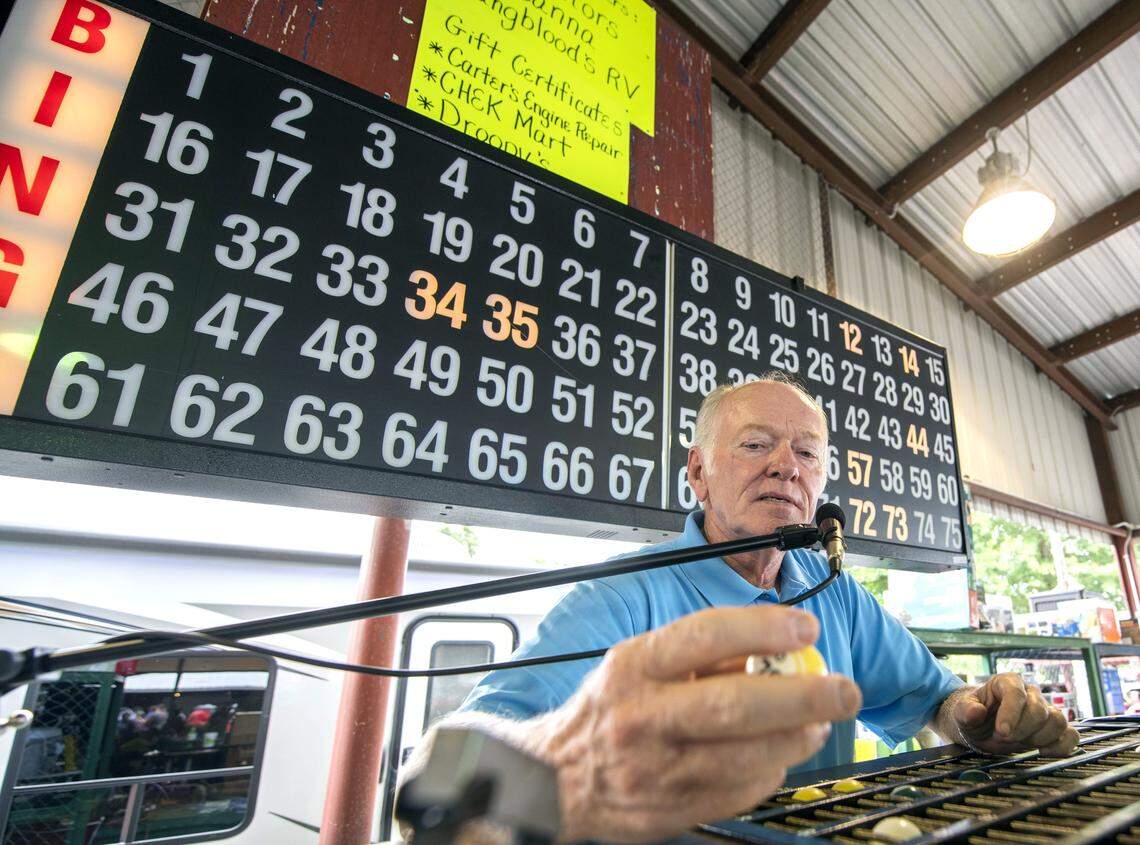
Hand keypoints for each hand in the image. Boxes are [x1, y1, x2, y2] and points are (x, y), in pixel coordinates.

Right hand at [524, 606, 862, 842]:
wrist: (556, 779)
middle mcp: (643, 716)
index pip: (705, 636)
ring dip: (797, 738)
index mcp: (634, 667)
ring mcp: (658, 769)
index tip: (805, 627)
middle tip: (843, 690)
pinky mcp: (672, 809)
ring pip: (747, 756)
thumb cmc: (608, 710)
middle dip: (803, 696)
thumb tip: (771, 649)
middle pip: (737, 705)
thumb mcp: (637, 664)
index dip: (762, 629)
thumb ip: (698, 656)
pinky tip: (776, 756)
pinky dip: (770, 772)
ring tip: (819, 724)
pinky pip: (739, 791)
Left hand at [952, 673, 1077, 756]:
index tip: (1002, 731)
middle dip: (1022, 729)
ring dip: (1040, 738)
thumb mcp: (961, 712)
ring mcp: (1045, 710)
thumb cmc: (973, 715)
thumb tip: (976, 712)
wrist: (981, 727)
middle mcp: (1030, 693)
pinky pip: (1070, 735)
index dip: (1011, 713)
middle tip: (1004, 738)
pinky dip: (1062, 746)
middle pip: (1039, 710)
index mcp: (1007, 682)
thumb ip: (966, 711)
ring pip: (1058, 721)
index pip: (1017, 693)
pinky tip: (1043, 752)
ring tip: (1020, 743)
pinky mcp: (1053, 728)